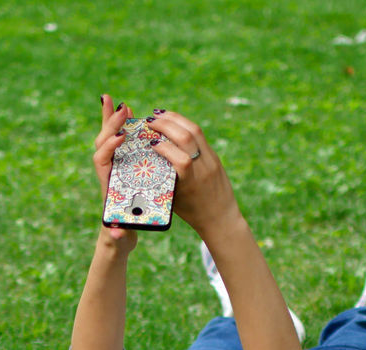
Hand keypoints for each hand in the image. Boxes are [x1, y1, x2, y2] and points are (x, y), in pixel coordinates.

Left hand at [93, 94, 137, 249]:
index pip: (101, 160)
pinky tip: (124, 108)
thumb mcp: (120, 236)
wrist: (116, 235)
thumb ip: (118, 235)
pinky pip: (117, 141)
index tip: (120, 138)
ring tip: (118, 102)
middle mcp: (106, 173)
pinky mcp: (119, 164)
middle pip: (103, 143)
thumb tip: (116, 234)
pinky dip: (118, 124)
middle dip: (111, 125)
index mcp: (106, 185)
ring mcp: (112, 167)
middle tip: (124, 110)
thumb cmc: (119, 235)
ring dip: (111, 119)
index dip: (108, 148)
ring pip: (108, 138)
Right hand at [138, 110, 242, 238]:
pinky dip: (184, 124)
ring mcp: (211, 160)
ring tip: (160, 115)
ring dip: (175, 119)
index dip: (164, 147)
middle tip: (150, 121)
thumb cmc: (191, 212)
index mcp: (191, 184)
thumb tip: (145, 156)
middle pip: (187, 138)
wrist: (221, 218)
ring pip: (195, 130)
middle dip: (166, 124)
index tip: (149, 141)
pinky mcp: (214, 155)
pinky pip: (199, 134)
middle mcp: (203, 169)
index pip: (180, 159)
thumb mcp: (174, 199)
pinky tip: (172, 122)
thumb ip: (163, 178)